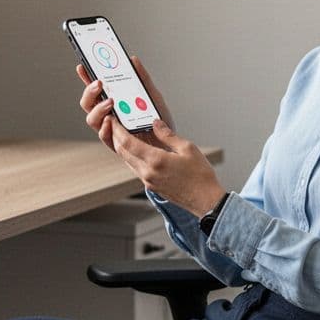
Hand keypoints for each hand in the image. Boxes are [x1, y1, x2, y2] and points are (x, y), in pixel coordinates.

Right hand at [76, 56, 175, 151]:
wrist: (170, 144)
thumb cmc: (158, 121)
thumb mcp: (152, 96)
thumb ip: (142, 79)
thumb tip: (133, 60)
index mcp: (113, 102)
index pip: (95, 89)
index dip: (86, 78)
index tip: (82, 66)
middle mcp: (107, 115)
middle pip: (88, 103)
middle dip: (89, 91)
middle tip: (99, 82)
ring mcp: (110, 129)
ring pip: (92, 119)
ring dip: (98, 109)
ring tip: (110, 101)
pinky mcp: (116, 144)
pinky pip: (104, 136)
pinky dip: (105, 127)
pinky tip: (111, 120)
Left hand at [110, 119, 226, 217]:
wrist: (205, 200)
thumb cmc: (200, 176)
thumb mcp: (187, 148)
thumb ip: (168, 135)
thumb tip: (156, 123)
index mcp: (156, 160)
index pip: (127, 143)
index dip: (117, 130)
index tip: (113, 120)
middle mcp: (148, 172)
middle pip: (122, 152)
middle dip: (115, 137)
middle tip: (114, 124)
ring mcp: (148, 181)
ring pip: (127, 161)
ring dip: (122, 147)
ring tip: (123, 134)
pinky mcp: (151, 186)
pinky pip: (135, 168)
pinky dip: (132, 157)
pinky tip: (137, 149)